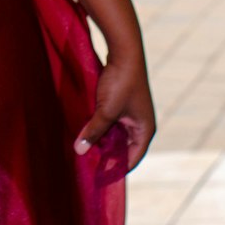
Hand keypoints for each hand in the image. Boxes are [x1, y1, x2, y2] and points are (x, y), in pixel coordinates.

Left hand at [75, 52, 155, 170]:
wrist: (124, 49)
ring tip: (83, 145)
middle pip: (123, 147)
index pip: (131, 159)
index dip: (115, 167)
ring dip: (101, 137)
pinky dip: (100, 124)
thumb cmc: (120, 82)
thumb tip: (79, 151)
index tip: (97, 175)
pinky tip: (86, 126)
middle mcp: (141, 123)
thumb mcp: (106, 111)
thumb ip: (94, 131)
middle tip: (87, 161)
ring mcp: (132, 112)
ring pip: (115, 132)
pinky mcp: (122, 101)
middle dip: (106, 152)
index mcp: (144, 130)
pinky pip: (111, 120)